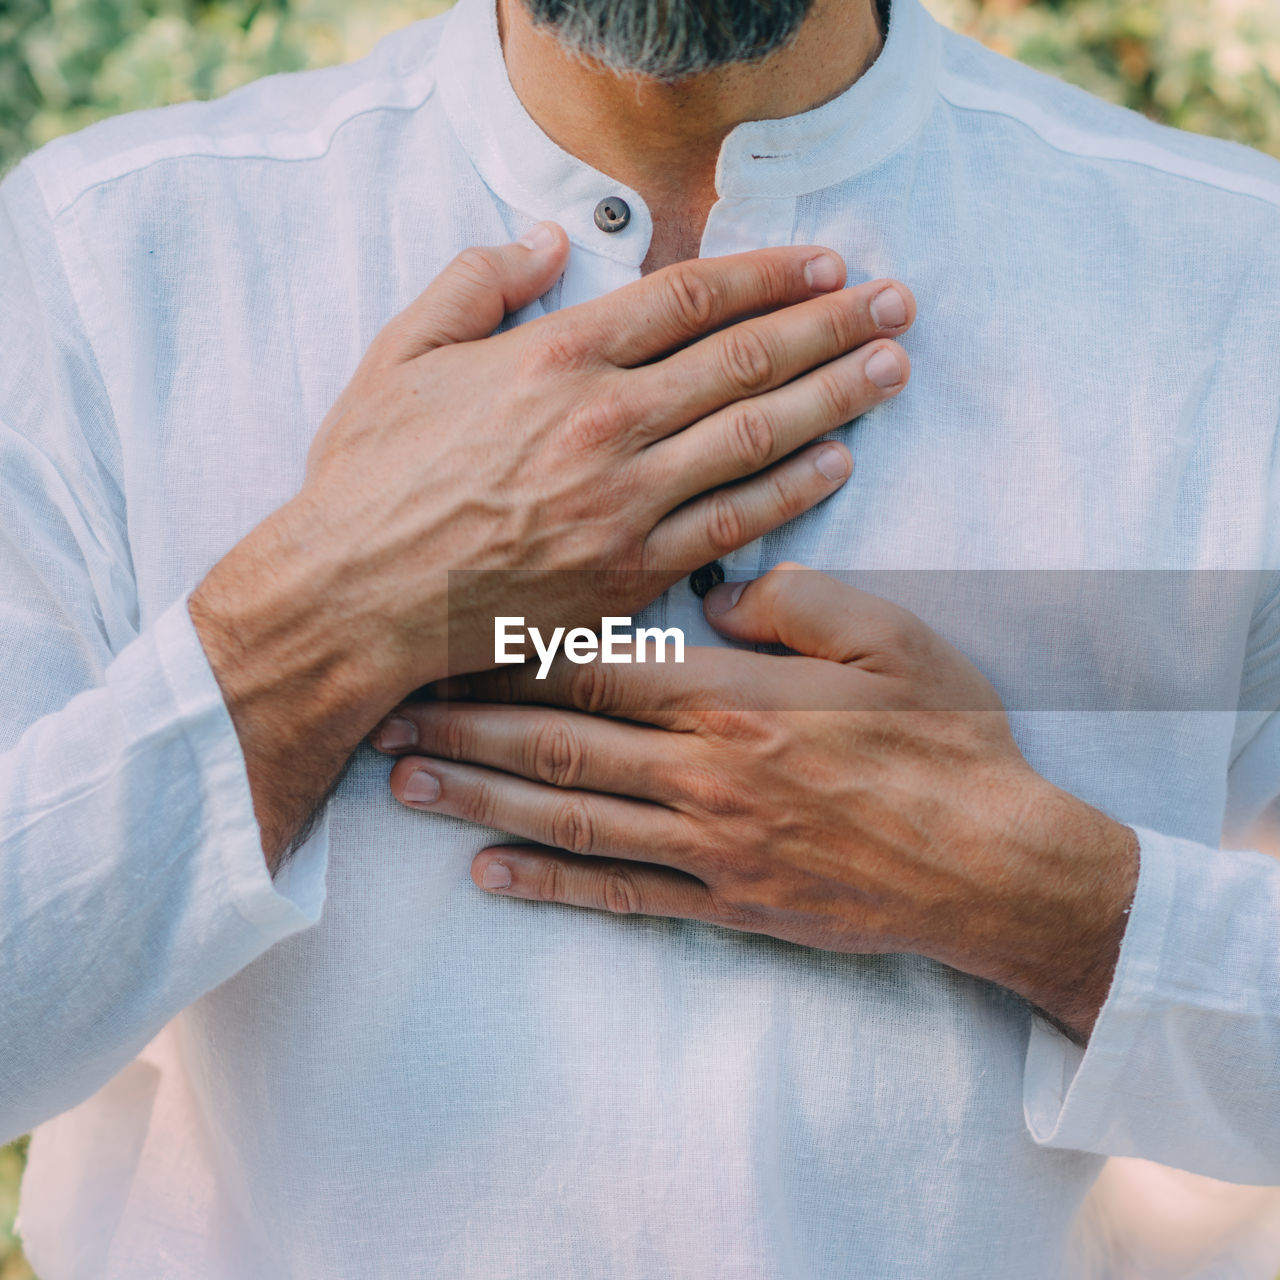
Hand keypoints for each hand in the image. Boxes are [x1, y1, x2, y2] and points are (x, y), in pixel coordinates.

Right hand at [192, 227, 913, 860]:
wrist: (352, 598)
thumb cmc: (370, 477)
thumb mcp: (401, 355)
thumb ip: (477, 282)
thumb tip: (547, 240)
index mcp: (556, 355)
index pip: (692, 297)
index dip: (770, 273)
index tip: (825, 262)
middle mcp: (606, 420)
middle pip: (748, 357)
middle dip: (832, 324)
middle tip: (896, 303)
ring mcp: (626, 500)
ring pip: (756, 435)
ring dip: (836, 395)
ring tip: (893, 367)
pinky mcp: (632, 572)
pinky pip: (734, 524)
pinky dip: (792, 490)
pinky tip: (838, 461)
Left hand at [374, 565, 1138, 1040]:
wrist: (997, 865)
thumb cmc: (948, 739)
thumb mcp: (892, 636)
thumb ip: (794, 601)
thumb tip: (713, 593)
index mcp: (735, 698)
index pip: (596, 668)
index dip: (510, 654)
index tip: (444, 640)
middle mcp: (704, 774)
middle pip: (557, 744)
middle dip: (464, 728)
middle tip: (384, 714)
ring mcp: (710, 847)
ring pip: (568, 819)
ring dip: (479, 802)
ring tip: (404, 786)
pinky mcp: (727, 904)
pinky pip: (620, 895)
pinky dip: (548, 885)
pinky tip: (487, 877)